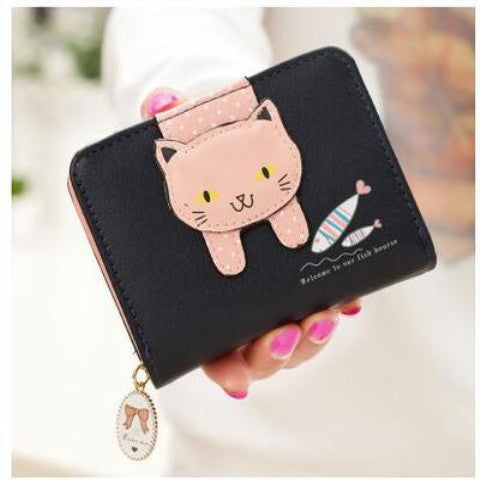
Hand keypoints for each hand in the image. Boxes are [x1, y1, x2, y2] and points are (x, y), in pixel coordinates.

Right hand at [142, 88, 361, 398]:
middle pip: (253, 347)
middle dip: (274, 351)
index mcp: (195, 283)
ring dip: (311, 334)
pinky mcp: (301, 265)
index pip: (202, 343)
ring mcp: (270, 283)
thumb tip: (161, 105)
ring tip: (328, 311)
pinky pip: (319, 298)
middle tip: (288, 332)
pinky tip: (349, 294)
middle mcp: (233, 293)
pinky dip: (336, 302)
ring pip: (291, 332)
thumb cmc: (204, 144)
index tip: (237, 380)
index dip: (220, 367)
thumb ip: (172, 123)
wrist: (234, 135)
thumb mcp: (188, 131)